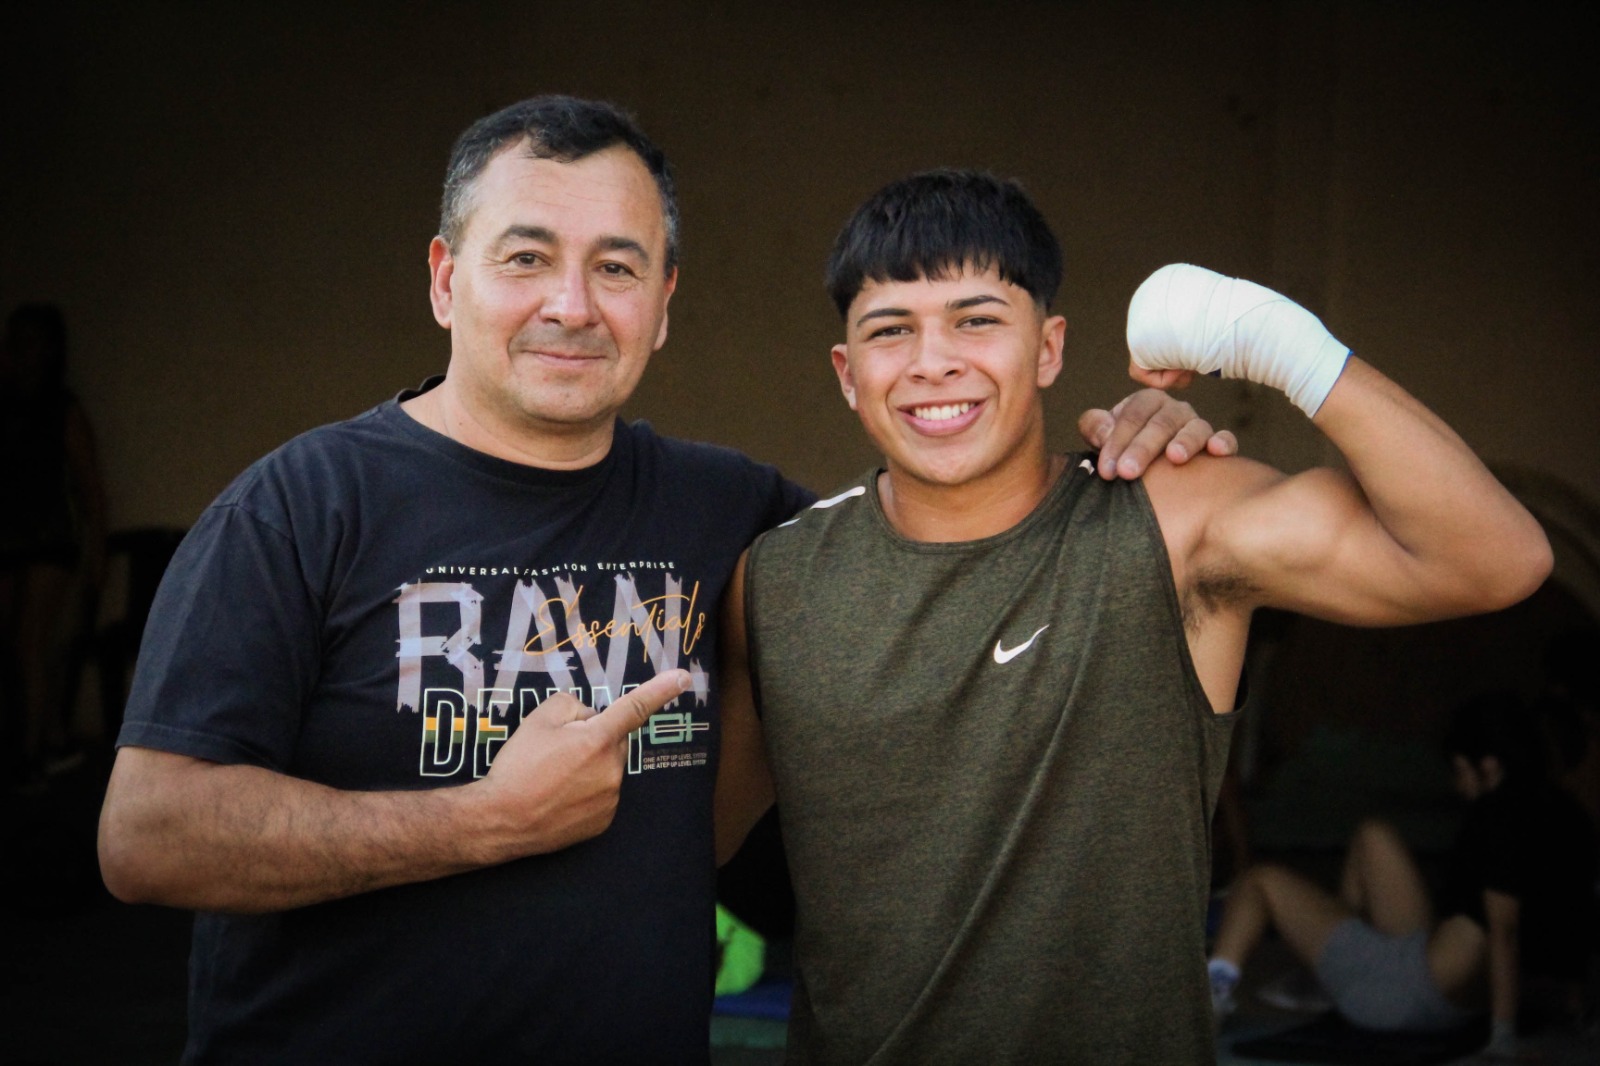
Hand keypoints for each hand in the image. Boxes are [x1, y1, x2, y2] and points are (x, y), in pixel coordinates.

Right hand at [474, 669, 690, 856]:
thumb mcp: (538, 720)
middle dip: (592, 740)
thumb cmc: (518, 767)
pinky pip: (602, 795)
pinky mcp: (604, 822)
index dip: (661, 690)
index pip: (636, 708)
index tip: (684, 678)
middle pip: (611, 741)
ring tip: (552, 779)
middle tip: (555, 753)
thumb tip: (590, 718)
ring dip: (589, 767)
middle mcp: (612, 769)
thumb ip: (572, 706)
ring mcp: (611, 799)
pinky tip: (559, 798)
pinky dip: (586, 793)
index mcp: (598, 740)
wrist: (500, 821)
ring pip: (606, 769)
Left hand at [1078, 386, 1237, 479]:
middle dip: (1142, 448)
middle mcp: (1174, 410)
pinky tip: (1216, 452)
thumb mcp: (1103, 437)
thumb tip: (1104, 431)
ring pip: (1194, 428)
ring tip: (1175, 458)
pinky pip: (1226, 439)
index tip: (1107, 469)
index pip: (1132, 416)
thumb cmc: (1124, 449)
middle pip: (1161, 423)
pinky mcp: (1218, 443)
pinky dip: (1223, 442)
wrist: (1151, 467)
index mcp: (1146, 403)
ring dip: (1185, 442)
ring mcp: (1197, 425)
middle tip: (1127, 472)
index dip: (1117, 440)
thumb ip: (1095, 428)